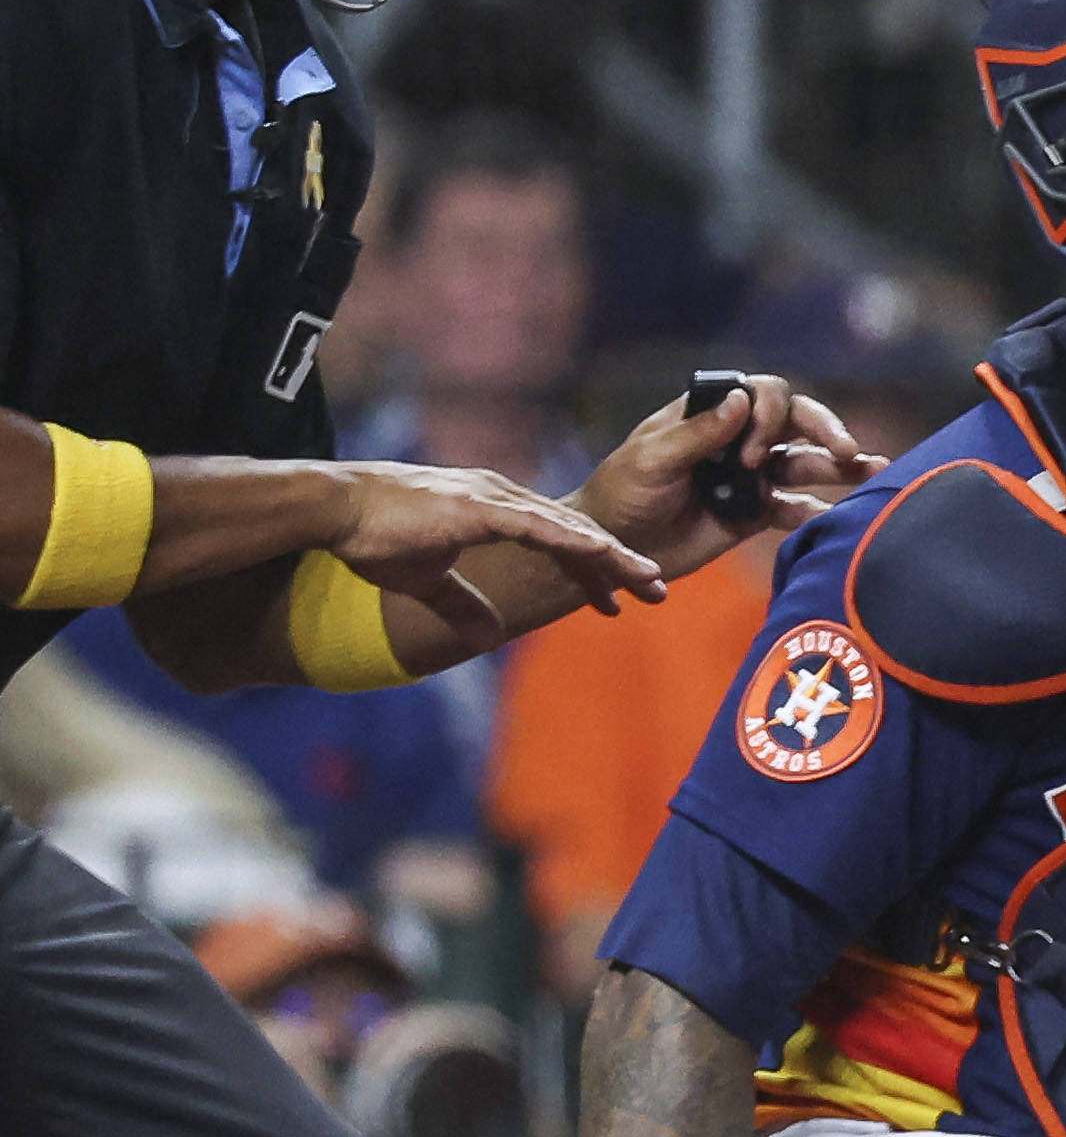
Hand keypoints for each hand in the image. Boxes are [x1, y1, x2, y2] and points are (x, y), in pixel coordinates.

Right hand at [328, 460, 665, 651]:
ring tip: (649, 580)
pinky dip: (575, 542)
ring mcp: (495, 499)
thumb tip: (490, 638)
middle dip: (621, 564)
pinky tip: (605, 557)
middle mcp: (505, 498)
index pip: (562, 539)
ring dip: (612, 556)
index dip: (595, 568)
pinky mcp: (481, 508)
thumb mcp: (426, 580)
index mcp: (497, 510)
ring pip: (570, 528)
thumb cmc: (373, 537)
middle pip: (579, 532)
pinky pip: (539, 526)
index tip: (621, 599)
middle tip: (658, 591)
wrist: (336, 509)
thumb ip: (462, 605)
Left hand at [580, 375, 877, 574]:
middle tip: (848, 450)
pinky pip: (796, 509)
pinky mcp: (756, 513)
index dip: (770, 416)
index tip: (750, 455)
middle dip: (825, 431)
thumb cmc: (620, 493)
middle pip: (796, 423)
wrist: (613, 547)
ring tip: (875, 471)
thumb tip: (741, 400)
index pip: (761, 394)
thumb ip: (698, 433)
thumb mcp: (651, 459)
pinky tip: (844, 518)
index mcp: (711, 414)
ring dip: (839, 466)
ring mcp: (751, 475)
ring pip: (805, 463)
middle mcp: (738, 438)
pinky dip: (819, 513)